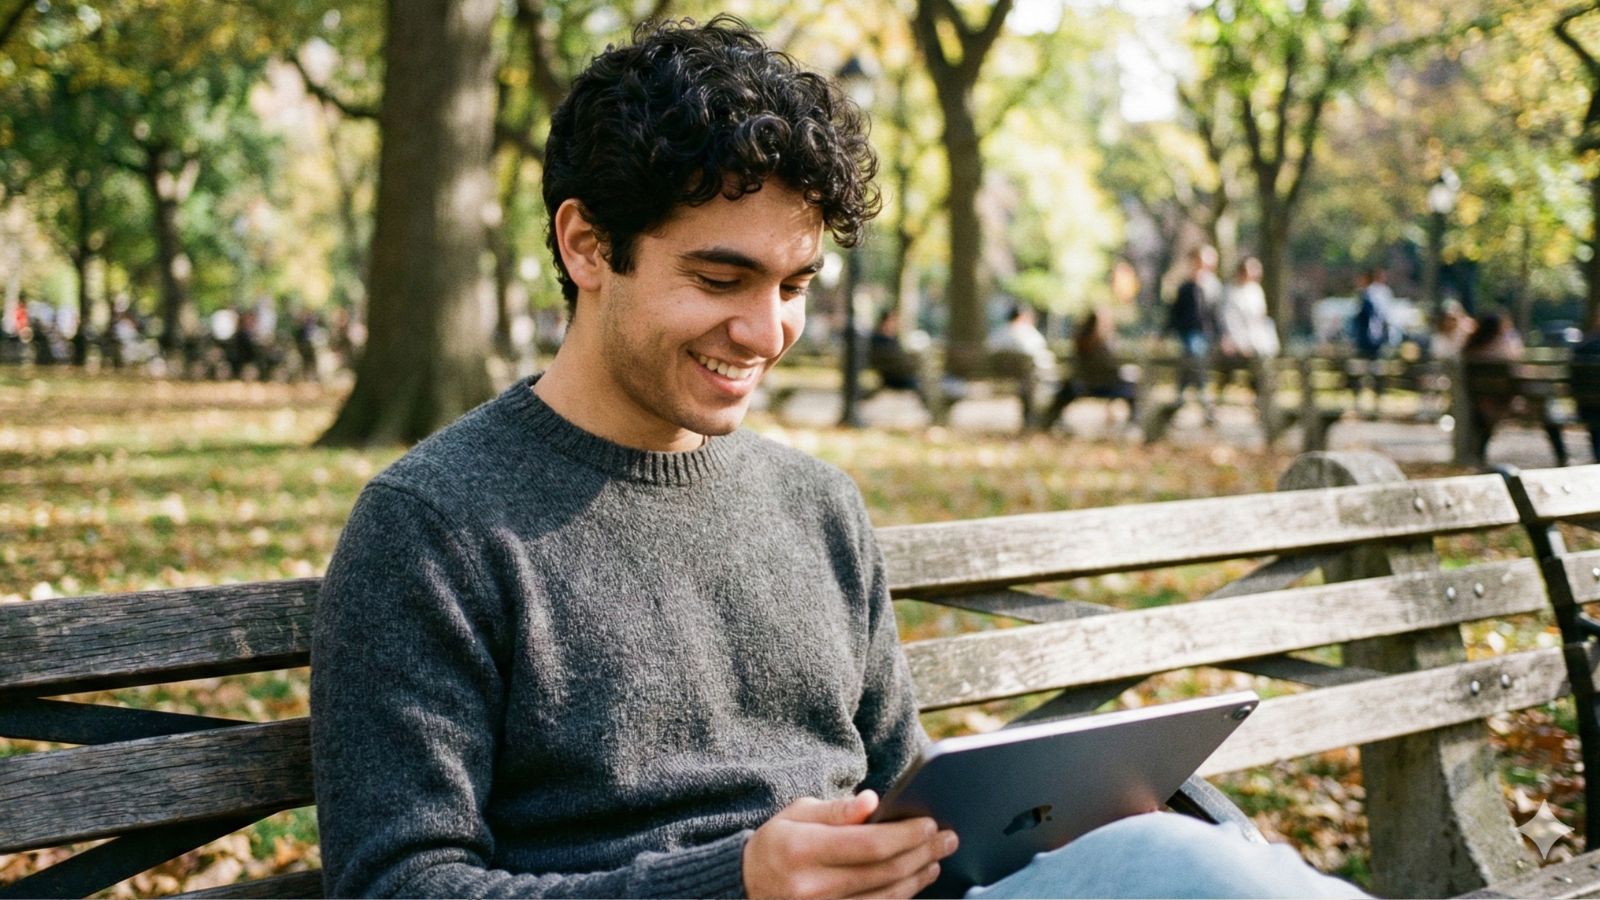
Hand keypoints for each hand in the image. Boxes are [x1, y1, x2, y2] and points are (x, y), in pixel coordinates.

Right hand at [743, 790, 957, 899]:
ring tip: (935, 860)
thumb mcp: (798, 813)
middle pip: (884, 872)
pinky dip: (899, 896)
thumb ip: (837, 809)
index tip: (929, 823)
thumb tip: (873, 801)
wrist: (746, 885)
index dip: (906, 835)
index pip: (869, 844)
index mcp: (803, 849)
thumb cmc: (778, 842)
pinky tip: (913, 881)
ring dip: (917, 878)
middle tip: (946, 839)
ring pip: (885, 898)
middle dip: (922, 854)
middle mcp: (812, 886)